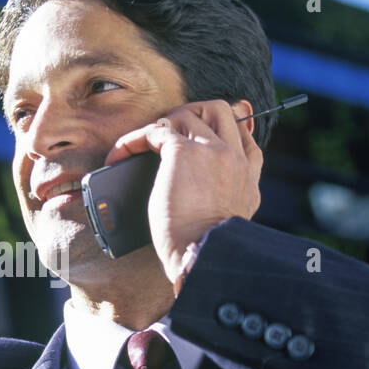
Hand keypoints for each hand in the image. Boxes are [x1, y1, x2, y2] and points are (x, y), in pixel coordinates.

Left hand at [104, 99, 262, 284]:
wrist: (202, 257)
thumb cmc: (204, 251)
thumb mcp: (225, 222)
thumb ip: (220, 200)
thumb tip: (193, 195)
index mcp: (248, 177)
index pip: (243, 134)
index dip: (222, 125)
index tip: (202, 131)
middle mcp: (235, 158)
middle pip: (219, 111)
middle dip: (192, 112)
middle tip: (169, 129)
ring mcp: (213, 150)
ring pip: (188, 114)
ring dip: (161, 124)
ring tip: (140, 144)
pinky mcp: (183, 152)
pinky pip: (155, 130)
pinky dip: (133, 140)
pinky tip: (120, 154)